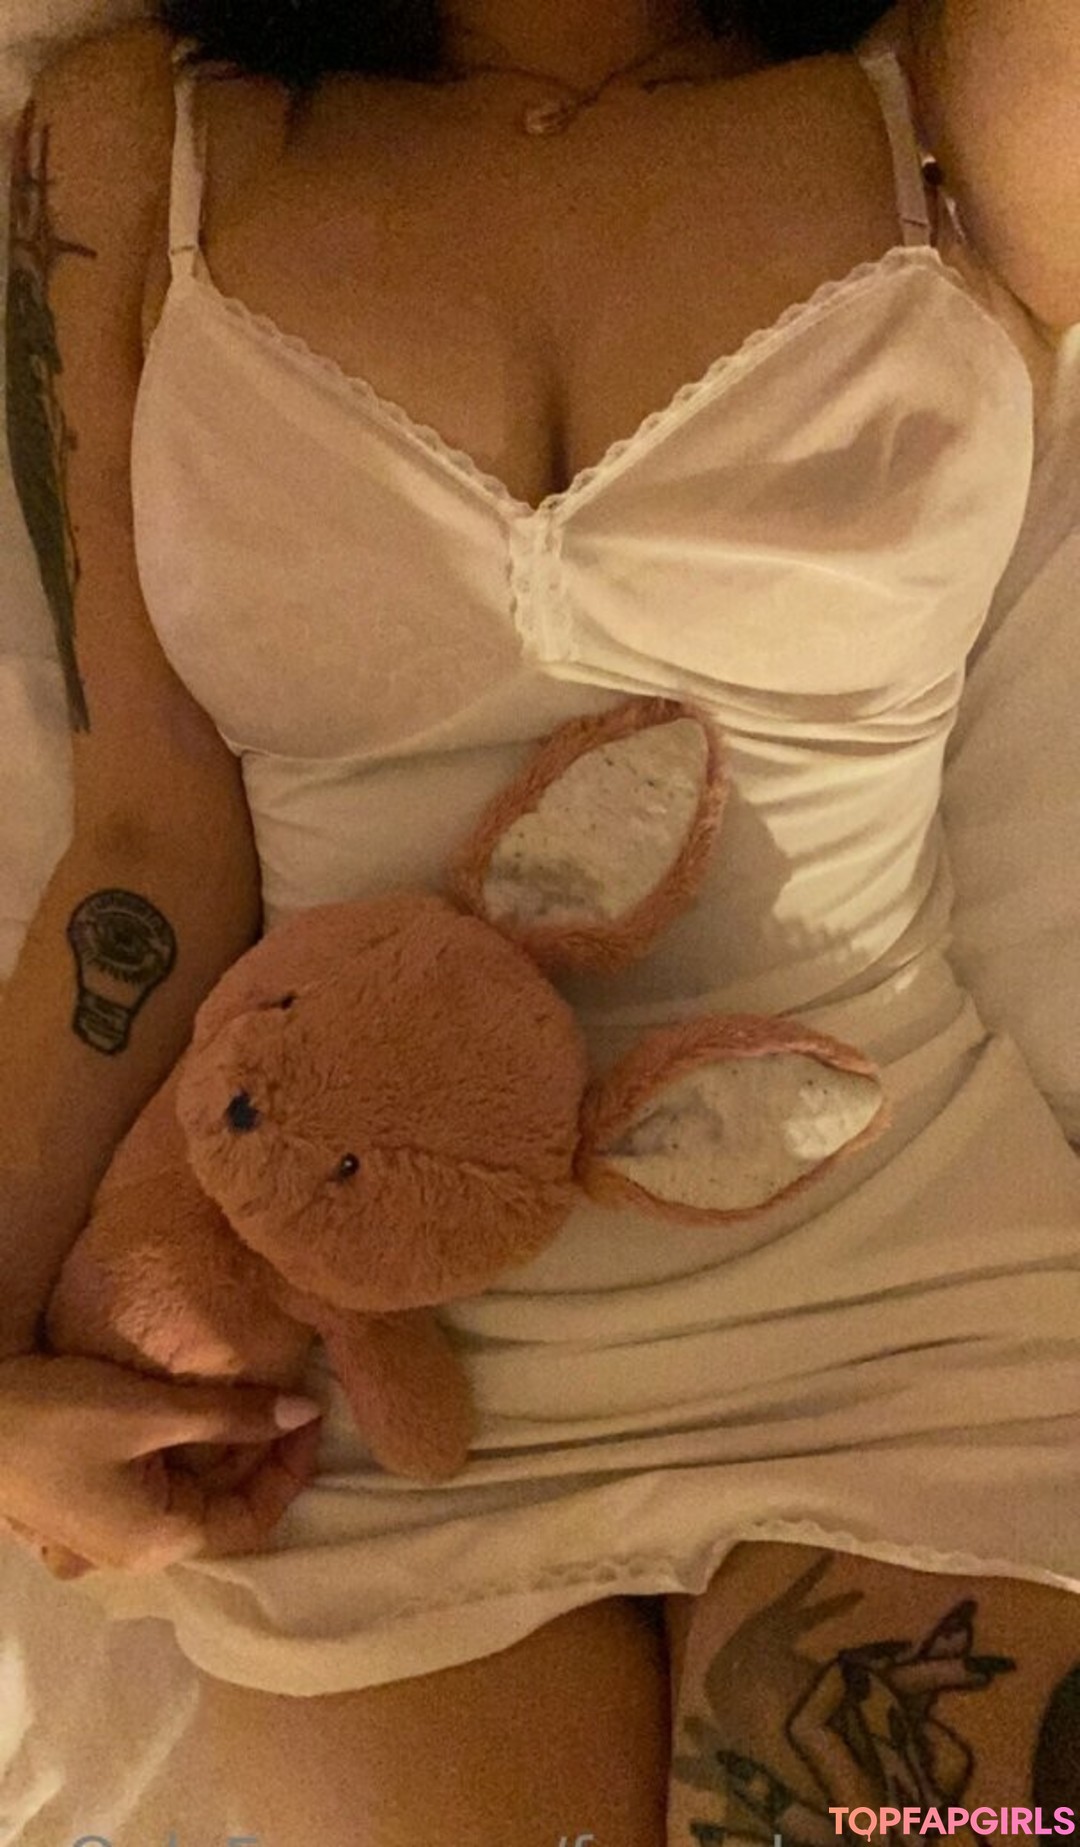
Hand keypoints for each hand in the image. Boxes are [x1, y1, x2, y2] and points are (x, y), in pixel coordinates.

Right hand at [0, 1352, 322, 1578]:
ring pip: (198, 1486)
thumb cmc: (57, 1419)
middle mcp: (144, 1545)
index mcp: (160, 1540)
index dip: (290, 1469)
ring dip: (228, 1442)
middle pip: (226, 1503)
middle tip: (287, 1390)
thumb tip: (306, 1412)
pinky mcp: (102, 1496)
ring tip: (254, 1388)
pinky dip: (193, 1443)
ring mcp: (119, 1524)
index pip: (252, 1520)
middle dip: (262, 1449)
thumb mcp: (150, 1411)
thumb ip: (232, 1416)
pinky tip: (206, 1403)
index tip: (309, 1413)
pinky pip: (165, 1477)